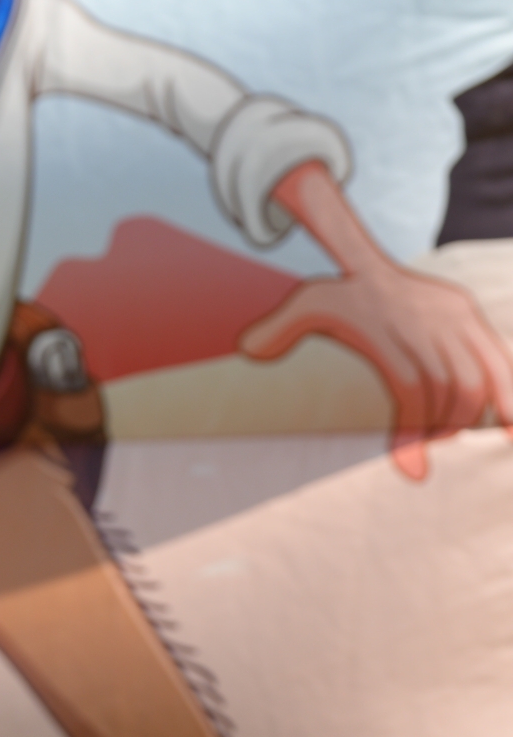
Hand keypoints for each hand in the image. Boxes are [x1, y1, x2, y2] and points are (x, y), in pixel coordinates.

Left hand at [237, 264, 512, 480]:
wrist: (363, 261)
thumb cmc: (331, 296)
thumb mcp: (301, 304)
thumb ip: (275, 329)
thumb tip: (249, 349)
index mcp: (385, 321)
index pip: (409, 387)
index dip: (413, 433)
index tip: (414, 475)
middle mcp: (424, 317)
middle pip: (450, 389)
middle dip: (444, 428)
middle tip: (429, 450)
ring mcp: (452, 313)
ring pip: (479, 378)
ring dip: (471, 416)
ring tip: (454, 438)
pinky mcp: (468, 314)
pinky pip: (500, 358)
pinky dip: (508, 393)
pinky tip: (508, 428)